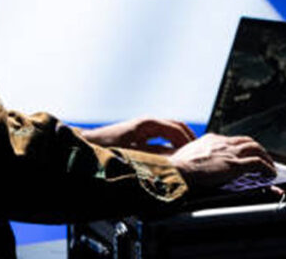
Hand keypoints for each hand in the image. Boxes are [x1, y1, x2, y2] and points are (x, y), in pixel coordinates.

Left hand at [78, 117, 195, 153]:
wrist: (86, 145)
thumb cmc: (104, 148)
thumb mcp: (132, 154)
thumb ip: (153, 157)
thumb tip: (171, 163)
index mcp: (147, 124)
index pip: (176, 128)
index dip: (188, 140)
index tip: (197, 152)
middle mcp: (146, 123)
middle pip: (176, 128)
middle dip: (188, 140)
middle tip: (199, 154)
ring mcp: (143, 129)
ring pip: (169, 133)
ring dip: (180, 143)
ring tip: (189, 157)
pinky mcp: (139, 136)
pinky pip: (161, 139)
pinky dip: (171, 146)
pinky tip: (173, 159)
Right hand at [167, 133, 275, 189]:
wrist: (176, 172)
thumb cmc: (176, 169)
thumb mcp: (186, 159)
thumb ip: (194, 159)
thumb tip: (193, 167)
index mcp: (210, 140)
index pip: (231, 140)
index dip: (241, 146)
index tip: (244, 152)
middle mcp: (222, 143)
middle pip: (247, 141)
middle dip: (257, 149)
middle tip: (263, 157)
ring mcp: (229, 153)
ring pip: (256, 149)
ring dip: (266, 157)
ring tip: (270, 166)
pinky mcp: (235, 165)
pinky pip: (258, 164)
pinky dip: (267, 168)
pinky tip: (270, 174)